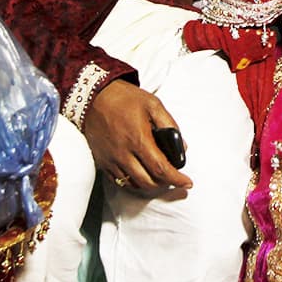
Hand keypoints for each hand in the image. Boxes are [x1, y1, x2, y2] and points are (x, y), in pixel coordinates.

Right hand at [83, 80, 192, 194]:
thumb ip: (170, 125)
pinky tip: (141, 176)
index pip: (161, 168)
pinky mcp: (102, 161)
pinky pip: (119, 181)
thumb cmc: (125, 98)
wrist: (94, 97)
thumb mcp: (153, 104)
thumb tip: (182, 146)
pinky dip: (133, 183)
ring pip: (134, 184)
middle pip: (148, 182)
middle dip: (165, 184)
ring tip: (159, 178)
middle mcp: (124, 153)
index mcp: (139, 139)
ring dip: (150, 185)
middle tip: (173, 178)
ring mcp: (111, 159)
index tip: (188, 183)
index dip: (177, 179)